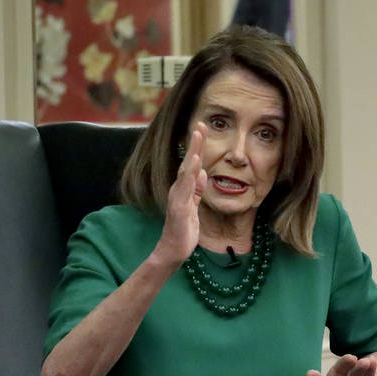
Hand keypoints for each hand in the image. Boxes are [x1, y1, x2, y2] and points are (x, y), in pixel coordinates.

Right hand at [155, 123, 206, 266]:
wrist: (173, 250)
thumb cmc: (183, 231)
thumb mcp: (194, 207)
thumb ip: (197, 190)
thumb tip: (203, 172)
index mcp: (183, 189)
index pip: (192, 165)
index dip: (197, 148)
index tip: (203, 130)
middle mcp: (178, 190)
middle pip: (187, 162)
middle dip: (194, 143)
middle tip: (201, 124)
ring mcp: (177, 198)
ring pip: (185, 171)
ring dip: (192, 153)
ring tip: (197, 135)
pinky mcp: (179, 207)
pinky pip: (185, 188)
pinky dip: (189, 174)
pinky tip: (194, 163)